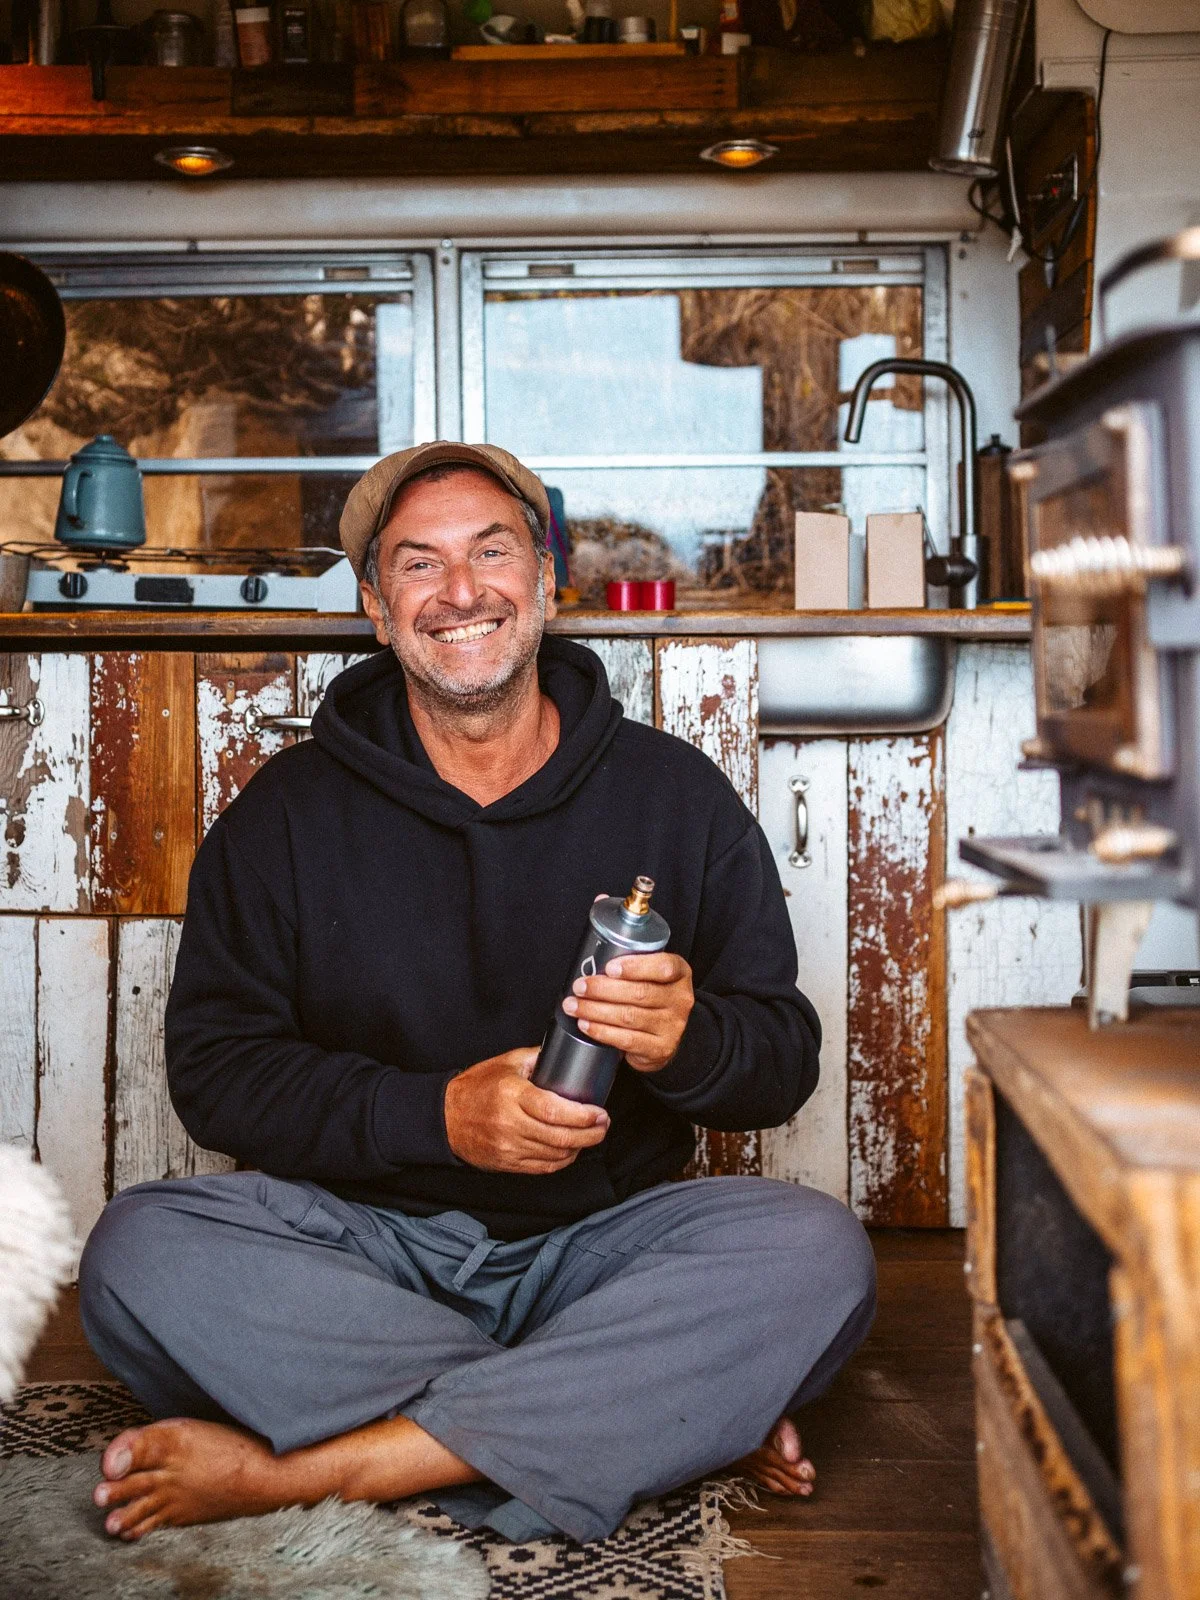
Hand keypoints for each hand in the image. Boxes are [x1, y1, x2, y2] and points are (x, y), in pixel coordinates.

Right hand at [443, 1047, 609, 1173]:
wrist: (445, 1117)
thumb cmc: (475, 1087)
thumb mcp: (506, 1063)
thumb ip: (537, 1057)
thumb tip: (565, 1054)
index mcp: (512, 1094)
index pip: (554, 1111)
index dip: (582, 1116)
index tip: (598, 1112)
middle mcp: (510, 1123)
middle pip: (560, 1137)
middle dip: (590, 1134)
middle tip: (603, 1125)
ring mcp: (509, 1147)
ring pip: (555, 1155)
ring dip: (580, 1147)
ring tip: (592, 1135)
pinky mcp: (508, 1163)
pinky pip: (543, 1167)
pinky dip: (562, 1160)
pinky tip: (571, 1149)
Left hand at [561, 951, 693, 1072]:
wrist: (663, 1035)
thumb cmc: (650, 997)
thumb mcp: (651, 975)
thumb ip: (632, 967)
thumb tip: (591, 965)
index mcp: (680, 974)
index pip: (664, 967)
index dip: (635, 967)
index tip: (609, 968)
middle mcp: (680, 1000)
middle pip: (640, 993)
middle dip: (603, 989)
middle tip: (580, 986)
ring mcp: (672, 1026)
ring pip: (629, 1016)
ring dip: (595, 1010)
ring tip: (574, 1006)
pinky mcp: (660, 1048)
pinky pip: (627, 1040)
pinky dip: (602, 1031)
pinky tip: (586, 1025)